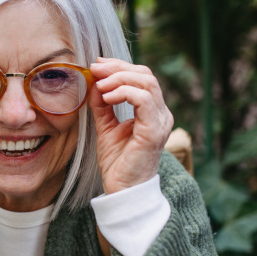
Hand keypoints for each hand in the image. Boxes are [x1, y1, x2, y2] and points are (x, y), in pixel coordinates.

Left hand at [89, 58, 173, 193]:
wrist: (122, 190)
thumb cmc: (118, 162)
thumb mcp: (106, 126)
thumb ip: (102, 104)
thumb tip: (95, 81)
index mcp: (152, 112)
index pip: (142, 77)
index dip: (119, 66)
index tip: (96, 65)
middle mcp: (161, 114)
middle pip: (146, 75)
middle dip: (118, 68)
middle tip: (95, 69)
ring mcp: (160, 122)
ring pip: (147, 83)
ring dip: (119, 78)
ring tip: (100, 85)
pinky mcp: (154, 131)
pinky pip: (144, 100)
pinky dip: (123, 92)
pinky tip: (106, 98)